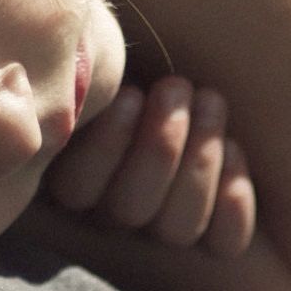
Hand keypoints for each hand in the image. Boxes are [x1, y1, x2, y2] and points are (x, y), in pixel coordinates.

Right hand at [45, 75, 256, 256]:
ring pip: (177, 227)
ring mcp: (165, 234)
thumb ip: (81, 74)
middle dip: (161, 144)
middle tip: (177, 85)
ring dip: (200, 159)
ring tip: (210, 99)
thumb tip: (56, 49)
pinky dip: (234, 200)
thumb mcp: (103, 64)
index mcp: (70, 178)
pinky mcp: (217, 239)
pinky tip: (234, 148)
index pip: (76, 189)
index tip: (131, 93)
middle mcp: (113, 216)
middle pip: (130, 209)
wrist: (187, 87)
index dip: (106, 146)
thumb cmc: (137, 65)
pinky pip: (226, 241)